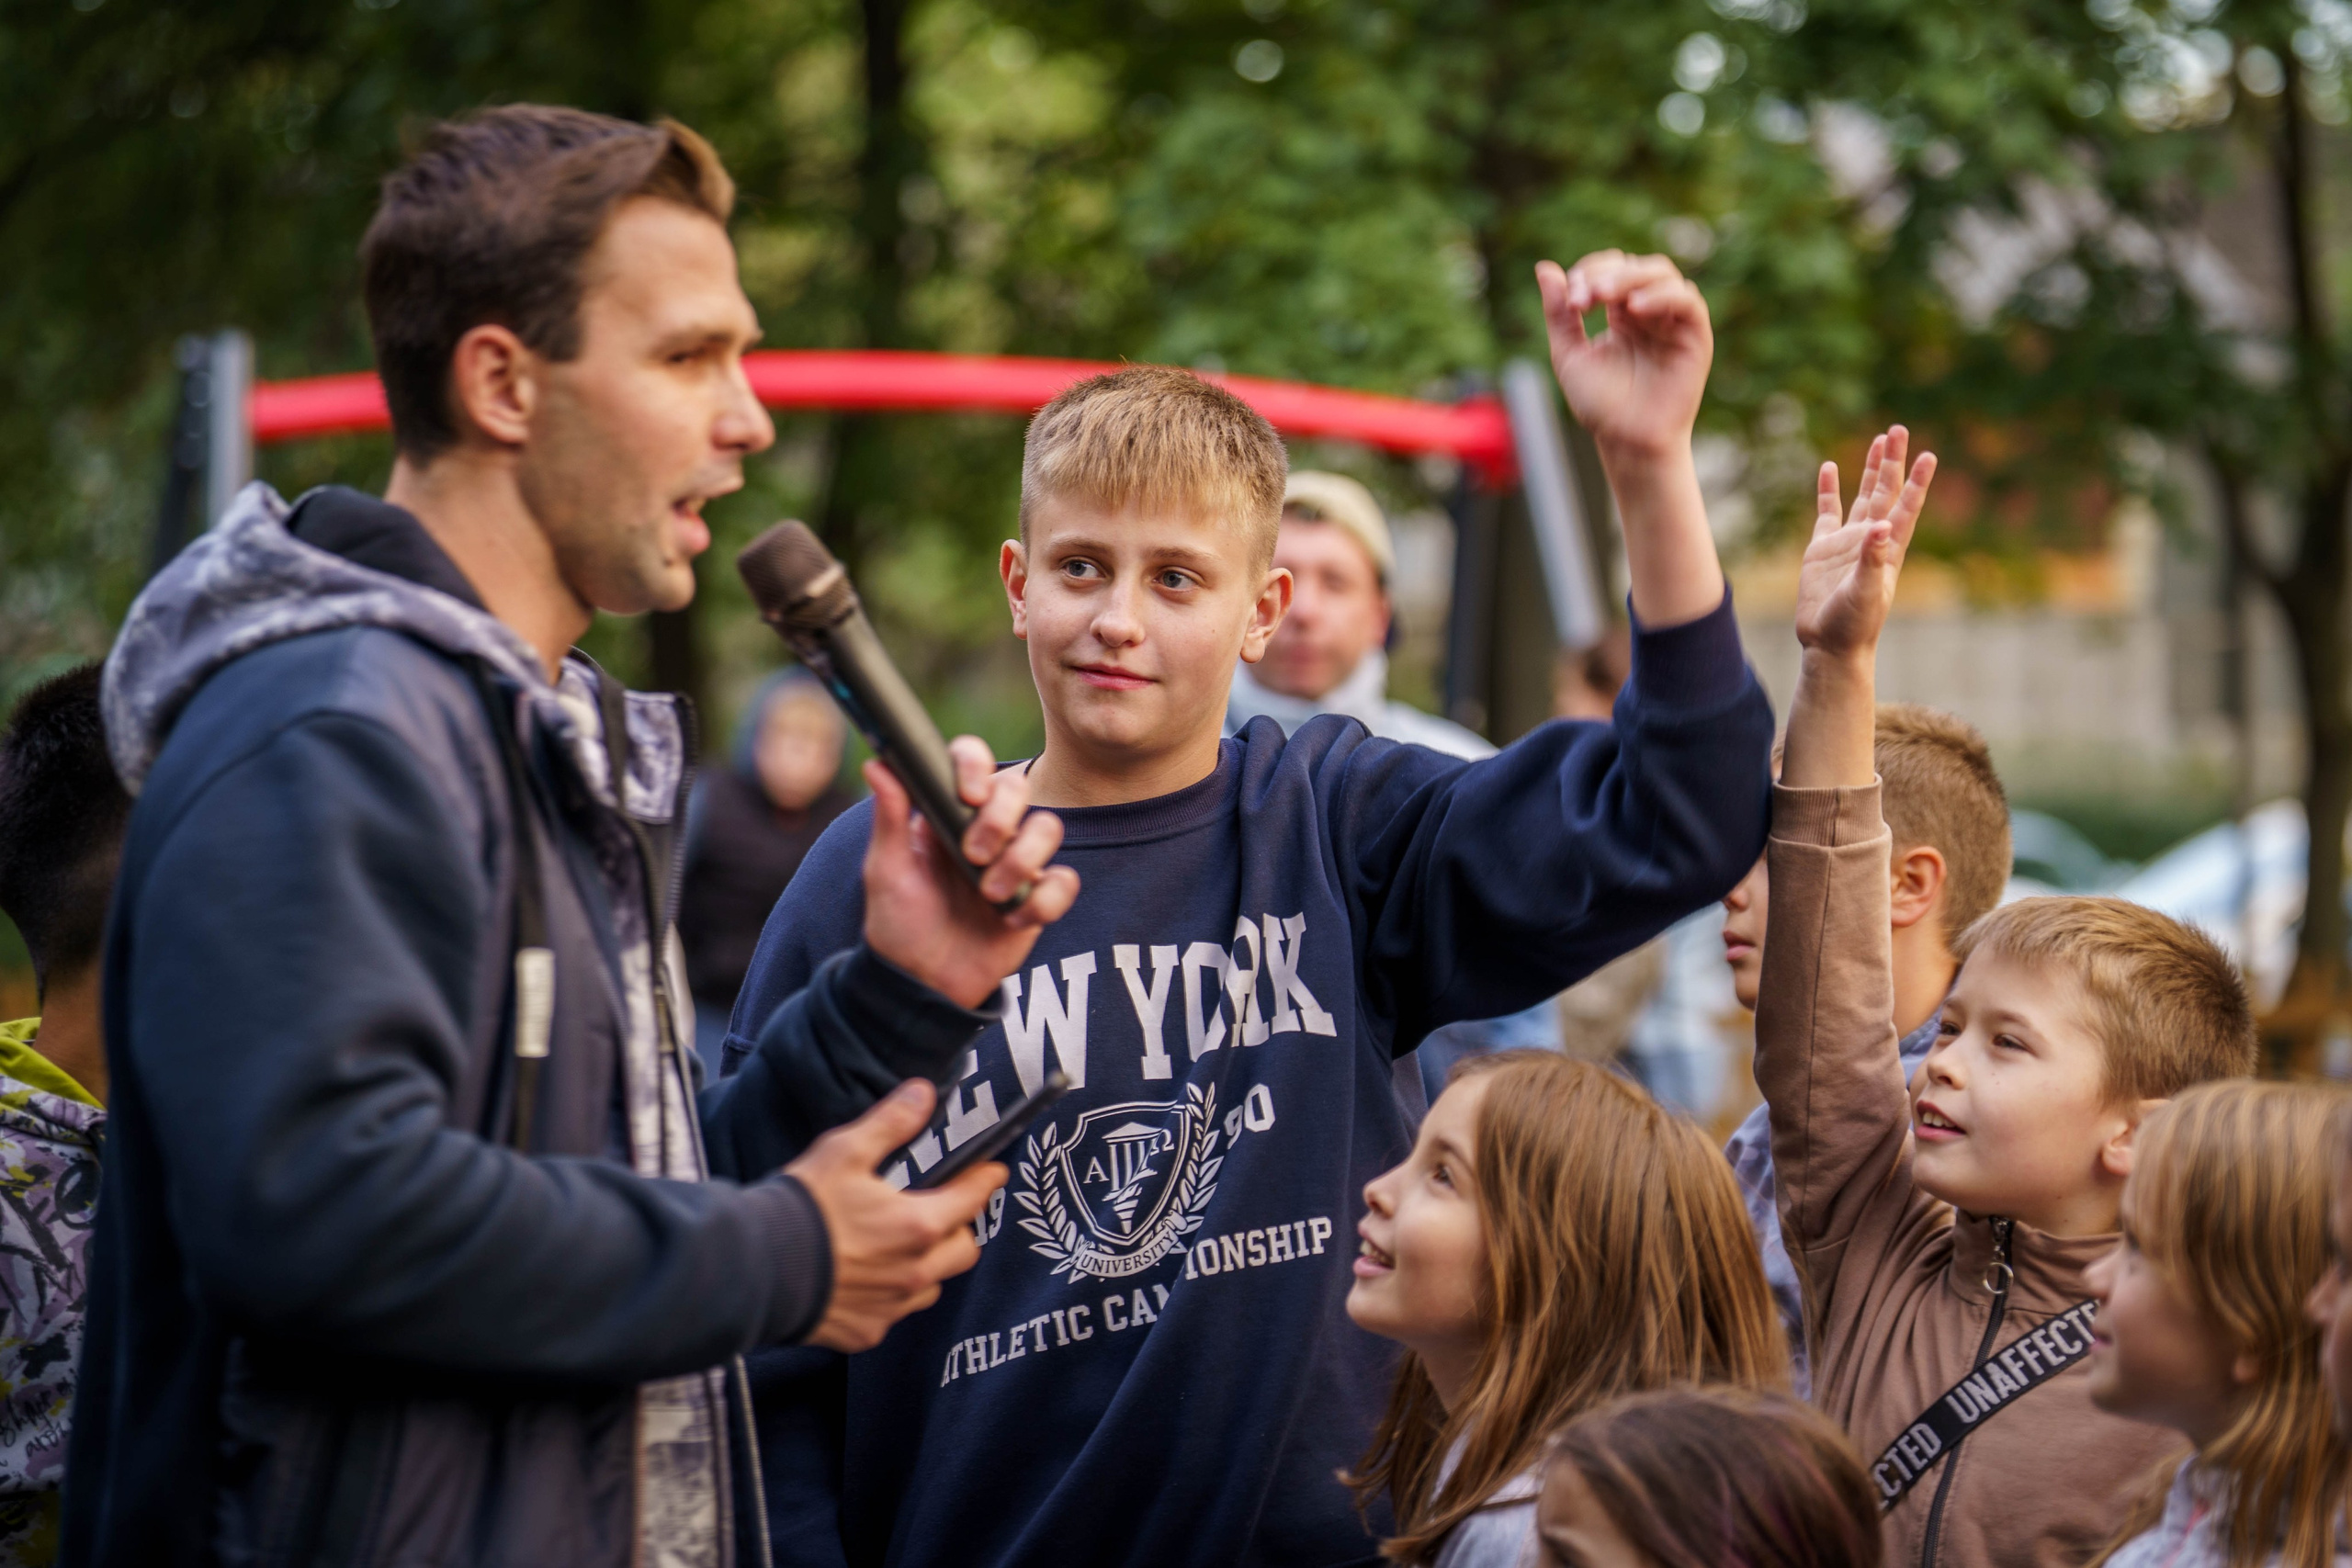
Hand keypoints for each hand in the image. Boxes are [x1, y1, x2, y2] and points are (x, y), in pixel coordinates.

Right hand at [786, 1080, 1004, 1352]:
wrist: (754, 1268)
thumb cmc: (802, 1208)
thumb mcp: (846, 1151)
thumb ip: (891, 1123)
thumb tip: (924, 1095)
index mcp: (919, 1225)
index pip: (972, 1199)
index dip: (985, 1181)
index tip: (993, 1172)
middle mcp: (915, 1273)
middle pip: (963, 1250)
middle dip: (960, 1228)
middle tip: (943, 1210)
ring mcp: (891, 1307)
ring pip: (932, 1286)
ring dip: (928, 1266)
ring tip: (903, 1246)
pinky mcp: (865, 1332)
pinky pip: (895, 1313)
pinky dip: (890, 1295)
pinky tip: (867, 1278)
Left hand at [862, 738, 1080, 1008]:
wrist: (923, 983)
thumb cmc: (899, 922)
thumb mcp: (887, 869)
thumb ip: (888, 817)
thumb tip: (877, 763)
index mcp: (948, 811)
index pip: (972, 762)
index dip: (977, 766)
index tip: (969, 795)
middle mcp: (987, 829)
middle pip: (1018, 788)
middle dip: (1000, 819)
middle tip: (973, 856)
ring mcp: (1016, 862)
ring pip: (1049, 828)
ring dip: (1022, 861)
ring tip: (989, 896)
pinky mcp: (1038, 897)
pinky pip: (1064, 882)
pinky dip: (1043, 901)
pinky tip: (1011, 920)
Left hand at [1536, 251, 1713, 461]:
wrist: (1626, 440)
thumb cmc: (1600, 404)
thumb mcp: (1569, 354)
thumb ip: (1559, 314)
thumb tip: (1544, 268)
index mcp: (1620, 313)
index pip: (1610, 269)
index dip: (1589, 273)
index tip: (1571, 300)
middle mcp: (1649, 312)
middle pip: (1635, 267)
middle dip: (1606, 274)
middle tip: (1585, 296)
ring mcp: (1673, 321)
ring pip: (1661, 275)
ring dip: (1630, 278)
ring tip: (1605, 296)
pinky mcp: (1695, 336)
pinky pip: (1687, 301)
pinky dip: (1662, 296)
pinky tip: (1635, 308)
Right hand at [1794, 426, 1936, 662]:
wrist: (1829, 644)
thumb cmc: (1854, 623)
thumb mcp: (1866, 592)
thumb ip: (1873, 559)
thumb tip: (1881, 525)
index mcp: (1889, 547)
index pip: (1906, 506)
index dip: (1917, 481)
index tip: (1928, 456)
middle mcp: (1871, 539)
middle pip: (1886, 491)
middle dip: (1892, 462)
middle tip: (1898, 430)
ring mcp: (1847, 542)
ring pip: (1863, 496)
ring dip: (1870, 469)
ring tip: (1879, 440)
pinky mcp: (1822, 549)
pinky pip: (1827, 512)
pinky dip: (1828, 490)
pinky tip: (1828, 467)